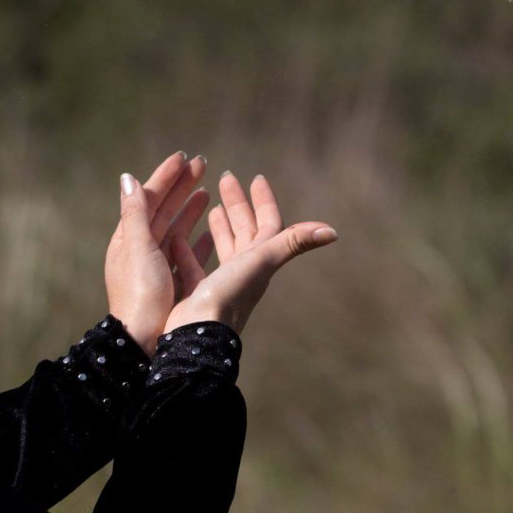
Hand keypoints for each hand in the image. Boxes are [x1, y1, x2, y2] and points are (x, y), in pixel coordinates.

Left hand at [106, 151, 209, 353]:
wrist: (143, 340)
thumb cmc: (141, 294)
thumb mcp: (137, 248)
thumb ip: (135, 213)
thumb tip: (128, 178)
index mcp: (129, 239)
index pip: (149, 198)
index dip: (166, 176)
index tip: (183, 157)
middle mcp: (141, 250)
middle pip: (164, 210)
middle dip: (182, 186)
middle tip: (202, 164)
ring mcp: (156, 267)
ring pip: (176, 230)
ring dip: (191, 210)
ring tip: (207, 192)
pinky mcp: (170, 283)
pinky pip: (186, 254)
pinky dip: (199, 240)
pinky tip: (214, 233)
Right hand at [165, 171, 336, 335]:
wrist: (200, 335)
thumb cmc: (229, 295)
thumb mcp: (262, 261)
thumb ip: (293, 243)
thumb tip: (333, 231)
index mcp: (260, 260)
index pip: (268, 223)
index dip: (264, 200)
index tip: (255, 177)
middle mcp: (245, 270)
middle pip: (246, 230)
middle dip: (238, 204)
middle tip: (225, 178)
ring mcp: (222, 281)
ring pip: (225, 246)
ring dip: (220, 225)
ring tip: (211, 205)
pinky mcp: (200, 291)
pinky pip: (196, 263)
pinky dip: (190, 247)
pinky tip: (179, 234)